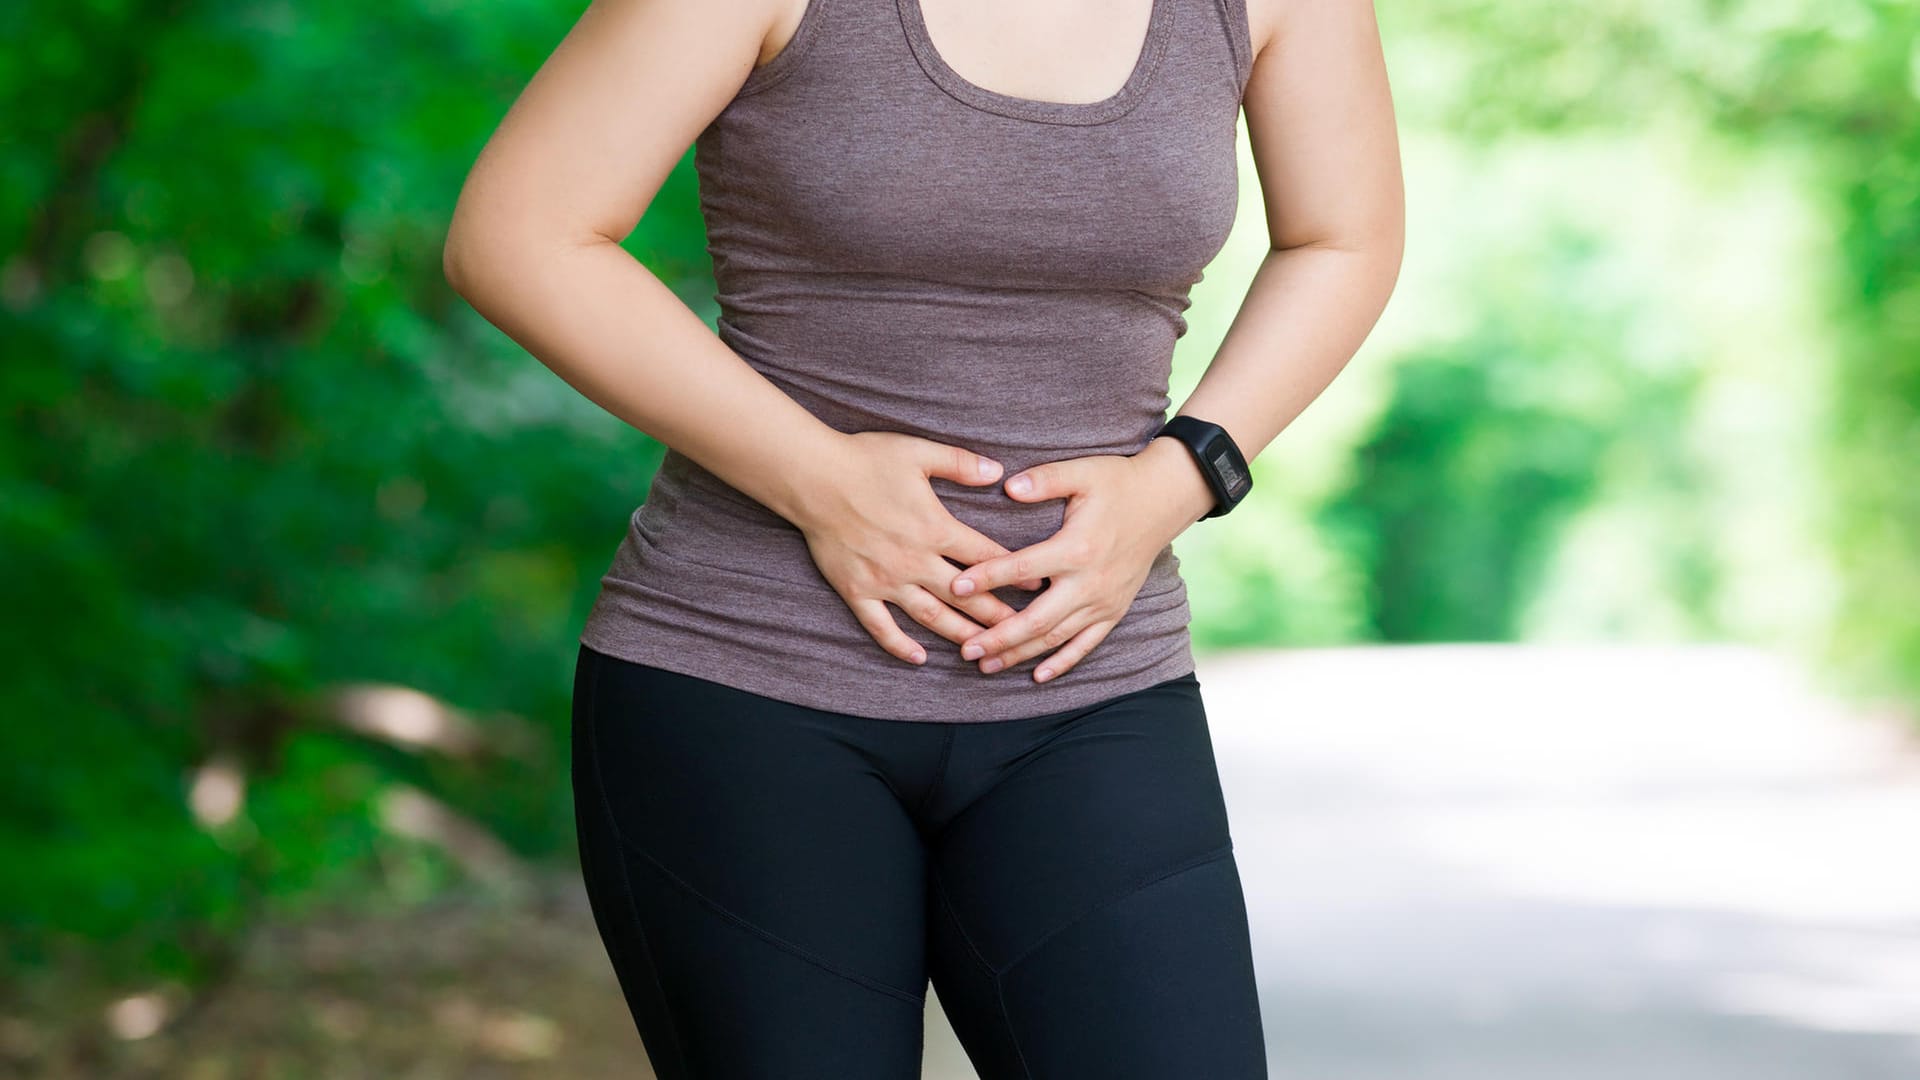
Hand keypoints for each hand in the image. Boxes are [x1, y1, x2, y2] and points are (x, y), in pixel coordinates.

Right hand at [790, 430, 1045, 666]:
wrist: (812, 478)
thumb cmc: (865, 460)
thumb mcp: (918, 453)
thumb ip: (960, 464)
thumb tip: (999, 471)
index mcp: (935, 528)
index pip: (985, 557)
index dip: (1014, 573)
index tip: (1037, 587)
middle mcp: (914, 561)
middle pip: (966, 596)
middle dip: (997, 615)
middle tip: (1024, 632)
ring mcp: (885, 580)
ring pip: (931, 617)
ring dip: (960, 635)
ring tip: (984, 650)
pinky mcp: (857, 591)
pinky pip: (881, 627)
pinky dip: (900, 646)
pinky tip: (919, 658)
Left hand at [946, 439, 1213, 681]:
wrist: (1164, 500)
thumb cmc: (1117, 482)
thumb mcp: (1082, 472)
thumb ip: (1045, 480)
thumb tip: (1007, 486)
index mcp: (1077, 548)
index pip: (1023, 569)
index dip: (988, 578)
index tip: (956, 586)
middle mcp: (1090, 582)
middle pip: (1037, 619)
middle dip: (999, 637)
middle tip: (965, 648)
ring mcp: (1104, 601)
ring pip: (1056, 637)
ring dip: (1020, 654)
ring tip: (986, 665)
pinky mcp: (1114, 610)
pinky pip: (1086, 644)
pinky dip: (1062, 662)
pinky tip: (1038, 676)